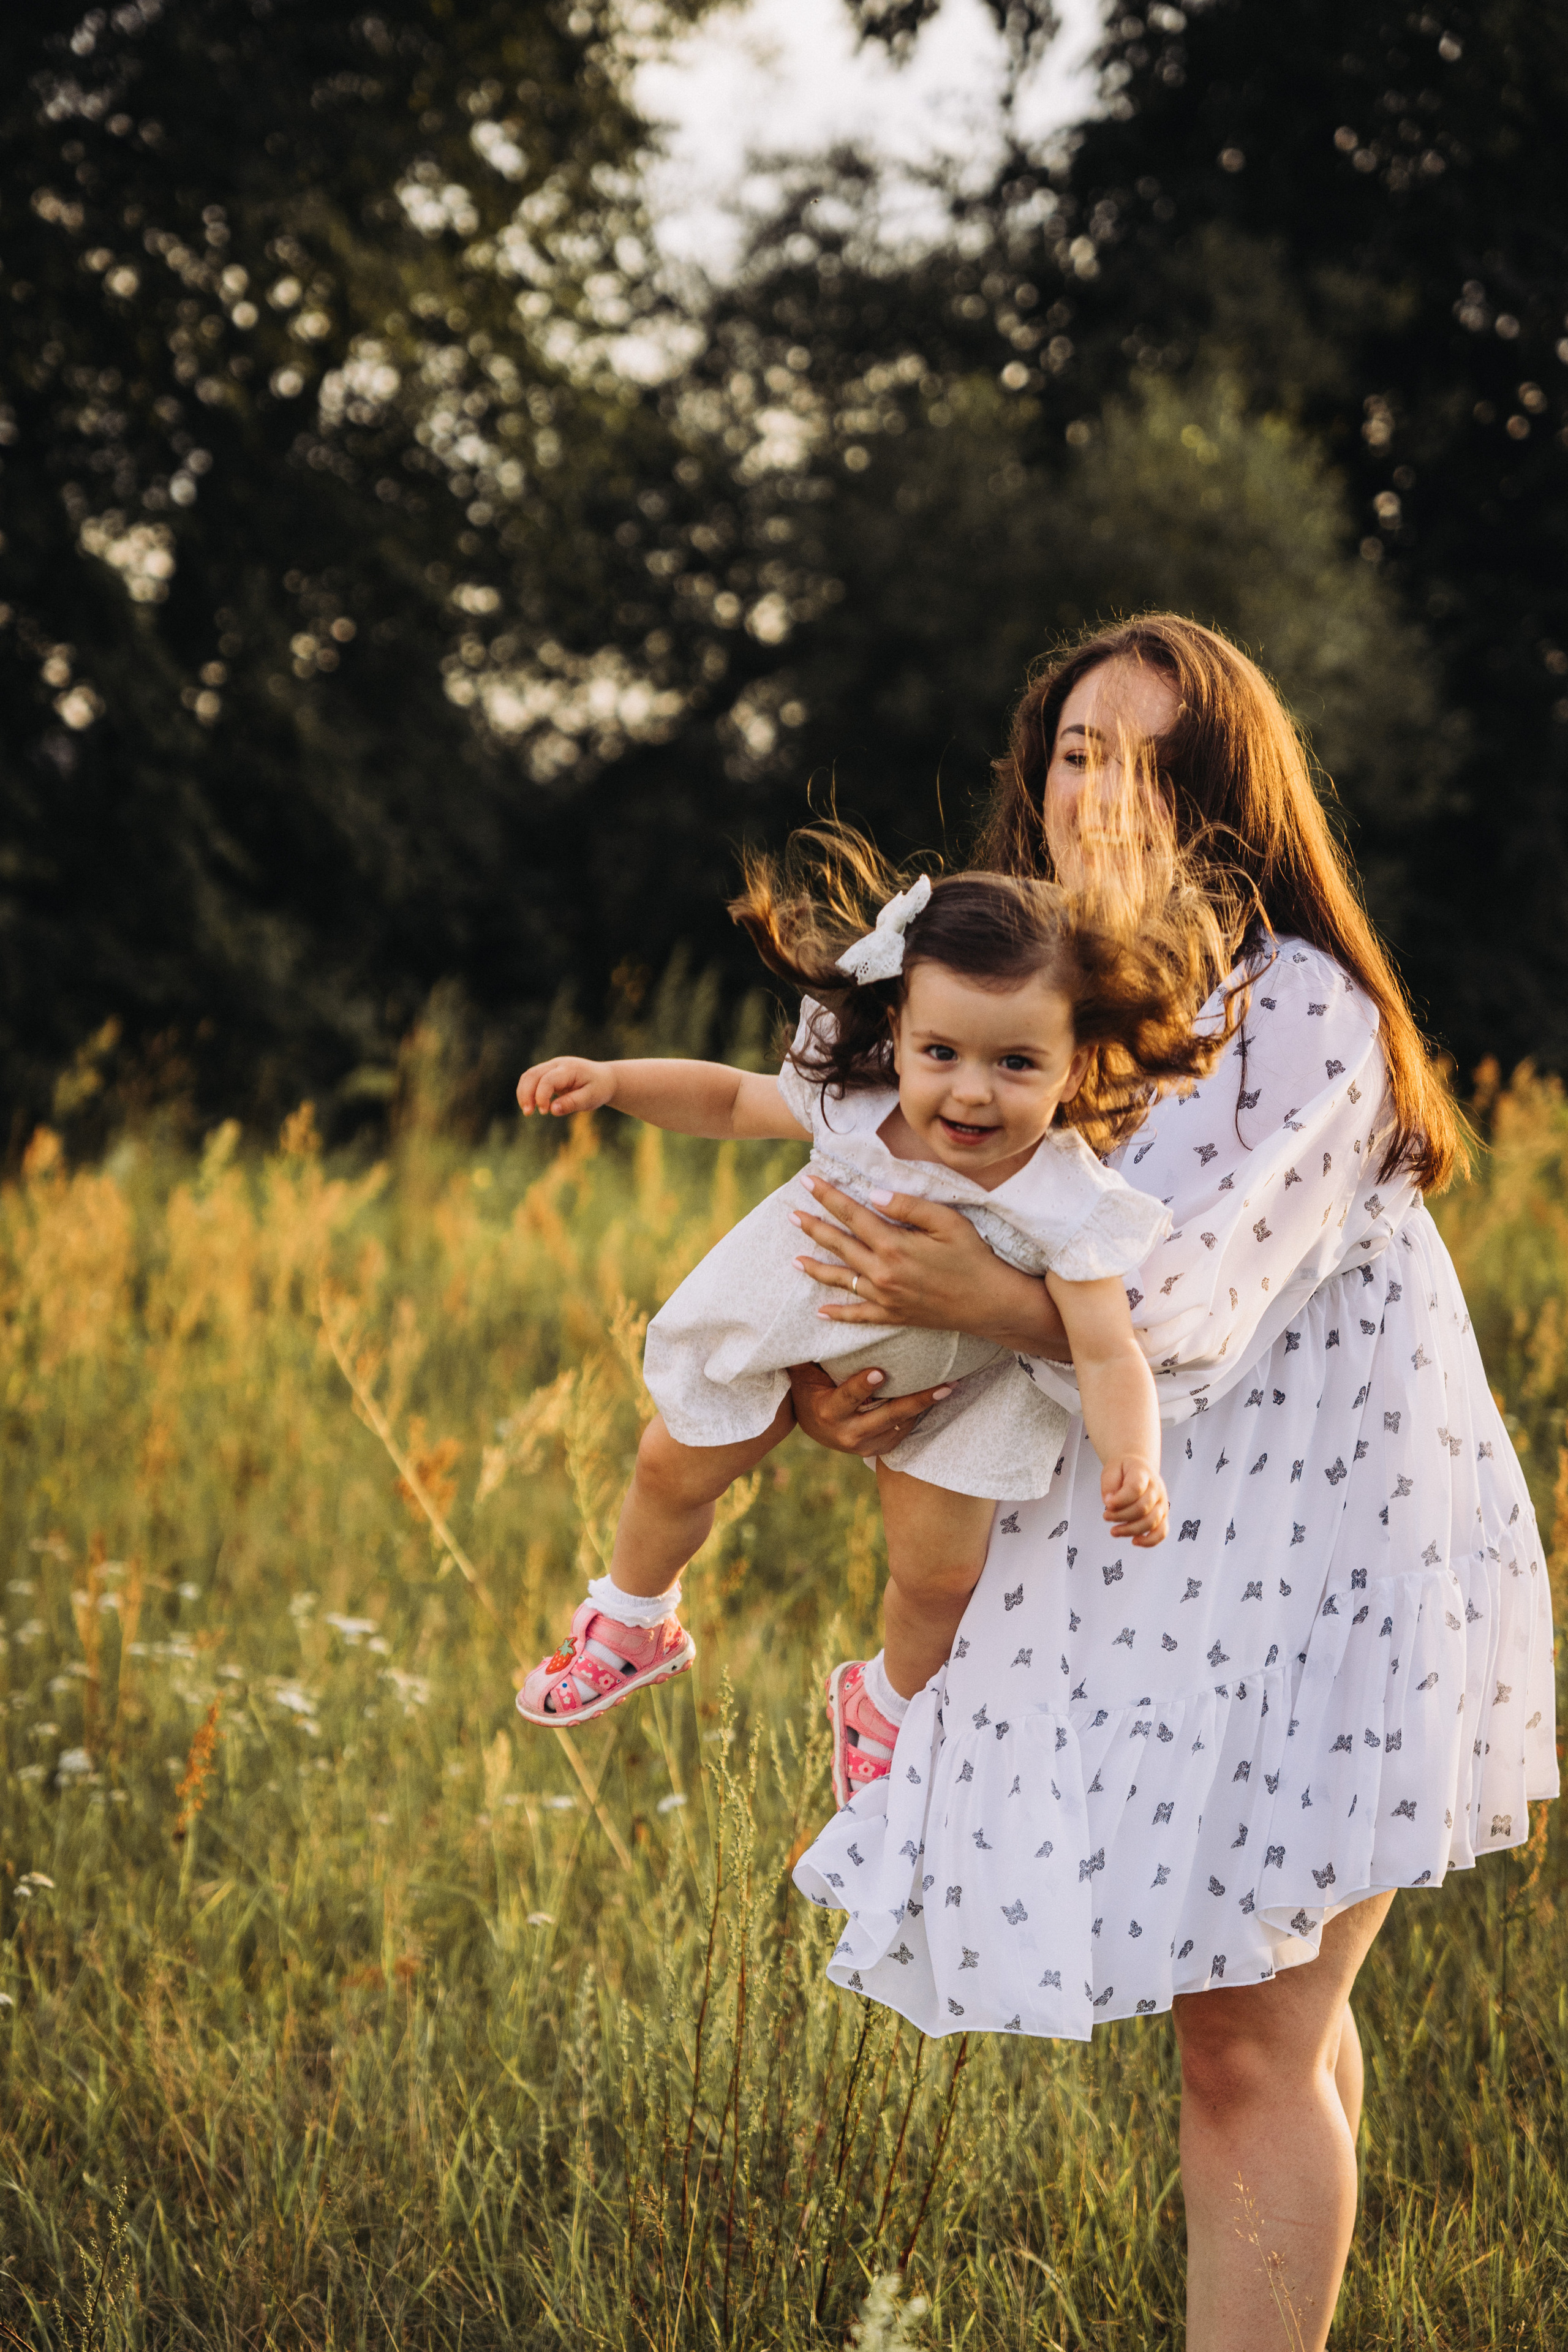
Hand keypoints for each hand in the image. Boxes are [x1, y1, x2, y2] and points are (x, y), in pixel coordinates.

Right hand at [517, 1054, 614, 1117]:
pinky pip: (531, 1079)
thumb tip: (553, 1110)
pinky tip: (531, 1105)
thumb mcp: (591, 1098)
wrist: (605, 1078)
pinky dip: (527, 1091)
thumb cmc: (599, 1088)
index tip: (544, 1111)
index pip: (548, 1079)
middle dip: (526, 1094)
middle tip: (528, 1113)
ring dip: (523, 1093)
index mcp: (569, 1069)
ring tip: (527, 1112)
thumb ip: (572, 1103)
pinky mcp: (548, 1072)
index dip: (541, 1096)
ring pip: (529, 1075)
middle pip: (533, 1074)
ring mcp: (551, 1066)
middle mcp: (558, 1064)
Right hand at [787, 1360, 958, 1458]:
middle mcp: (848, 1434)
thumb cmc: (811, 1392)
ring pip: (901, 1424)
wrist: (816, 1429)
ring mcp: (866, 1445)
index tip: (880, 1372)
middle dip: (917, 1400)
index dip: (862, 1386)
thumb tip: (808, 1316)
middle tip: (944, 1385)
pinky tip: (938, 1396)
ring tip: (950, 1387)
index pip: (847, 1398)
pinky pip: (904, 1431)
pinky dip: (919, 1414)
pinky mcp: (880, 1449)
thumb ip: (807, 1354)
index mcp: (828, 1413)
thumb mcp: (805, 1376)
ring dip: (925, 1406)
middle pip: (888, 1416)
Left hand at [789, 1173, 1067, 1355]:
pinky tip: (821, 1312)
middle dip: (813, 1228)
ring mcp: (886, 1297)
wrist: (990, 1303)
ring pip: (841, 1280)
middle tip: (791, 1215)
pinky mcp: (894, 1315)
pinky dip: (839, 1314)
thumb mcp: (947, 1222)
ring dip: (816, 1268)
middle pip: (839, 1245)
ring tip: (795, 1260)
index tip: (808, 1183)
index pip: (851, 1215)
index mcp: (894, 1245)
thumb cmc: (973, 1257)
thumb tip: (875, 1195)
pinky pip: (859, 1316)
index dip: (828, 1197)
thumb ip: (909, 1206)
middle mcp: (883, 1272)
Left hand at [1101, 1457, 1167, 1546]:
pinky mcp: (1163, 1516)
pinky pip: (1162, 1532)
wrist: (1139, 1466)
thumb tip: (1110, 1503)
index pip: (1135, 1488)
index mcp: (1143, 1473)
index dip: (1120, 1500)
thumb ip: (1109, 1484)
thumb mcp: (1111, 1470)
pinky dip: (1150, 1541)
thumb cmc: (1123, 1470)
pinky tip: (1134, 1541)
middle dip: (1121, 1516)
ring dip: (1130, 1530)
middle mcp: (1157, 1488)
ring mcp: (1162, 1503)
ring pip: (1151, 1522)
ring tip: (1113, 1531)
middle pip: (1142, 1508)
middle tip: (1106, 1516)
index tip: (1106, 1504)